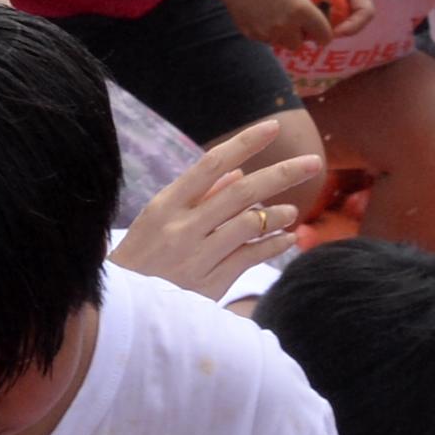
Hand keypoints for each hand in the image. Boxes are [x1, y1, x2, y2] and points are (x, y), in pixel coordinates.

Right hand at [108, 118, 315, 299]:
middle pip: (242, 192)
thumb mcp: (158, 217)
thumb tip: (237, 172)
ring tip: (292, 210)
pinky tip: (287, 238)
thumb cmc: (142, 253)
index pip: (211, 163)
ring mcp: (197, 257)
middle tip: (314, 162)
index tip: (273, 127)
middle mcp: (182, 228)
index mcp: (166, 204)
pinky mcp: (209, 285)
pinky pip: (250, 258)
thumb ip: (198, 194)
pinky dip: (273, 245)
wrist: (120, 307)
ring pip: (249, 225)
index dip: (245, 143)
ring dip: (278, 215)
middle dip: (282, 174)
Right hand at [224, 0, 333, 49]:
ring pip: (282, 43)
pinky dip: (267, 32)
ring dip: (283, 35)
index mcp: (301, 11)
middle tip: (296, 22)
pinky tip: (262, 16)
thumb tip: (312, 5)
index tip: (321, 29)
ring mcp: (267, 33)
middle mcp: (286, 27)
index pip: (324, 35)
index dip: (324, 33)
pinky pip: (265, 39)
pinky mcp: (252, 34)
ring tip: (277, 17)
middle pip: (300, 43)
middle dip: (300, 35)